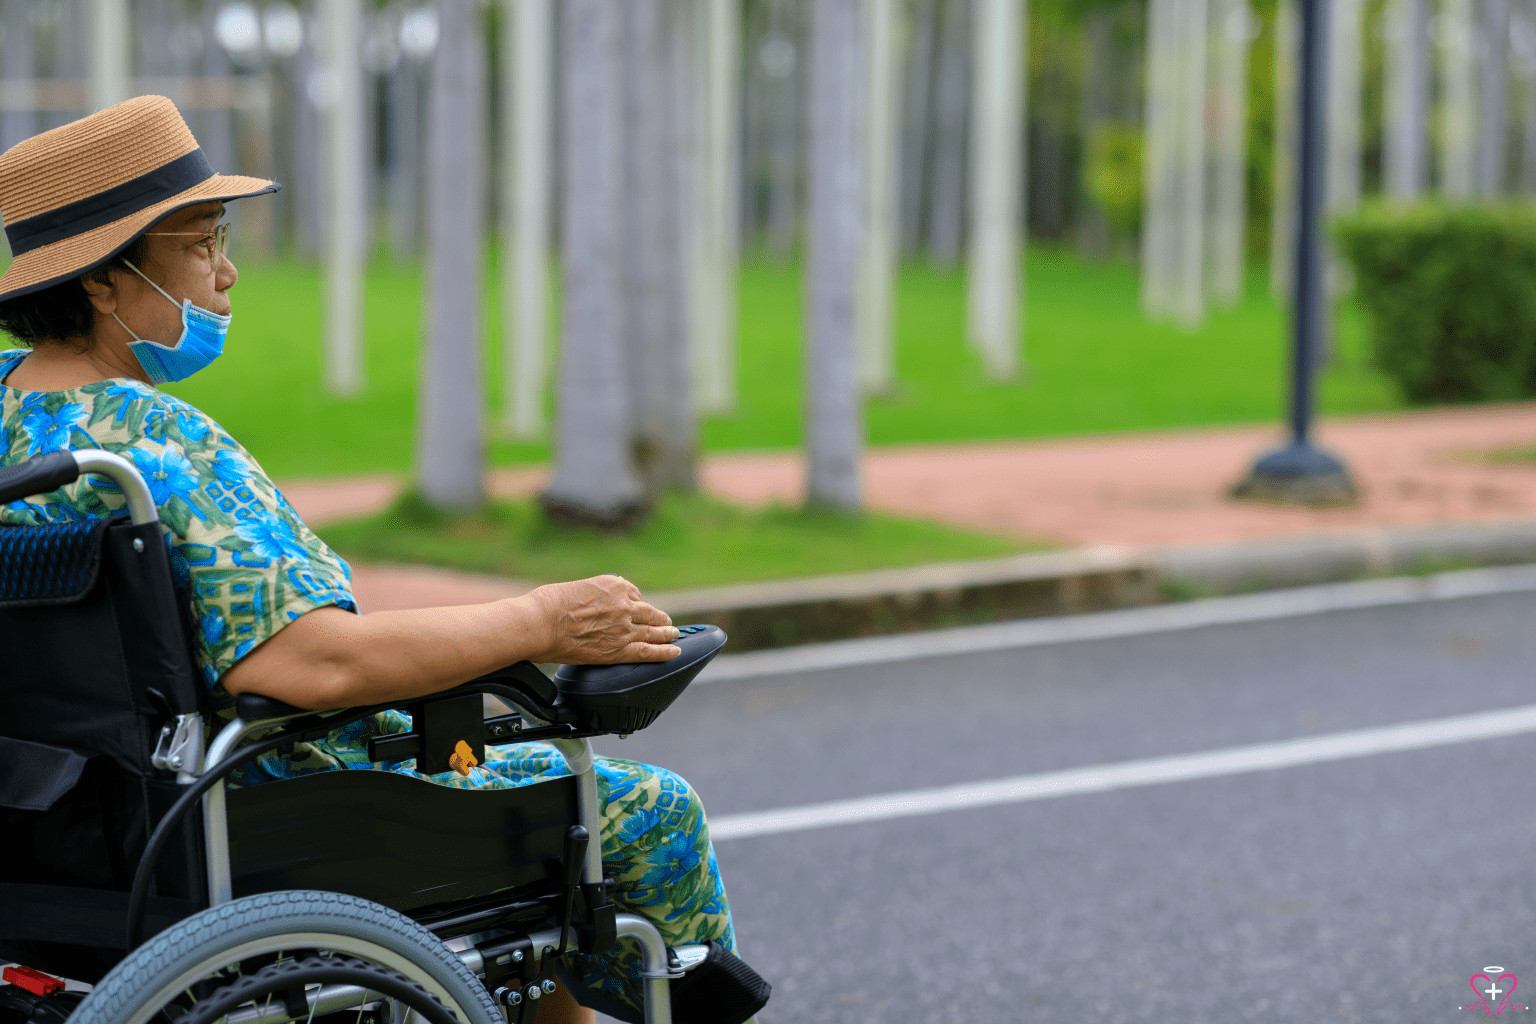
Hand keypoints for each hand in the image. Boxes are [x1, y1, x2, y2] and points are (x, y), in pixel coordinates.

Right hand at [523, 575, 680, 664]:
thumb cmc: (547, 605)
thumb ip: (591, 596)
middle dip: (658, 617)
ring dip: (666, 633)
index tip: (640, 606)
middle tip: (666, 621)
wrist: (540, 622)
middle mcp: (623, 604)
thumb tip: (591, 603)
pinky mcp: (619, 650)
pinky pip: (648, 651)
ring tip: (674, 635)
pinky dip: (664, 652)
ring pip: (653, 631)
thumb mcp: (574, 588)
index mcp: (612, 586)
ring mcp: (623, 628)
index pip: (633, 593)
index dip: (638, 602)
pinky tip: (674, 652)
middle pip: (648, 612)